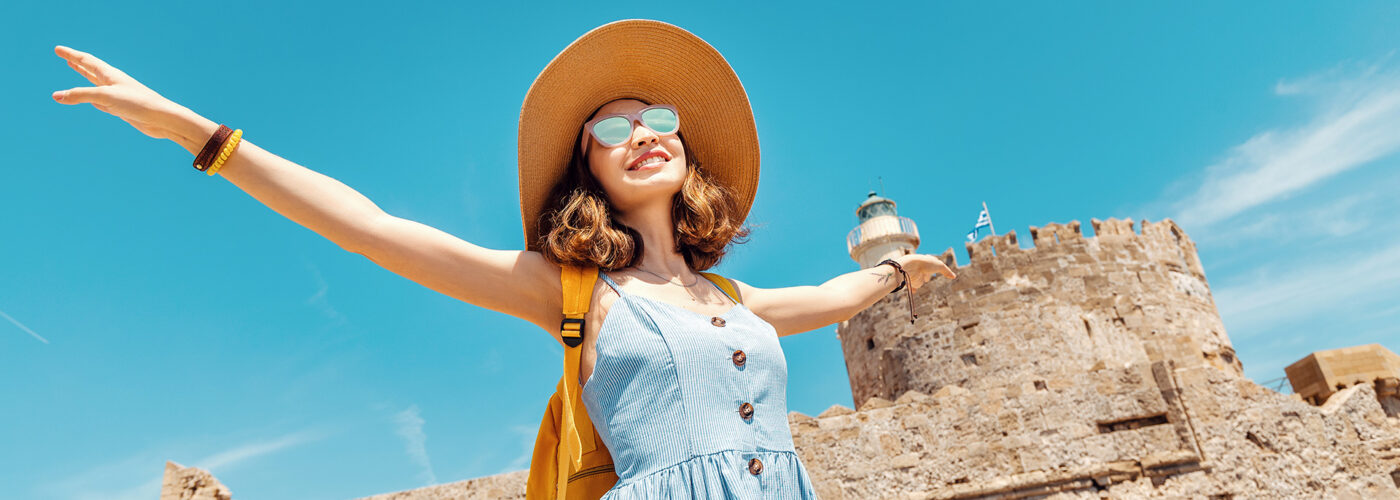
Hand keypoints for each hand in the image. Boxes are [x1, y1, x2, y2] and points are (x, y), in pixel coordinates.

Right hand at [50, 45, 196, 142]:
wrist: (161, 119)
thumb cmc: (137, 103)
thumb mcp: (104, 97)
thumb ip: (80, 95)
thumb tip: (56, 96)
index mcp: (110, 74)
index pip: (86, 60)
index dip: (71, 54)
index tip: (57, 49)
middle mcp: (113, 82)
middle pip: (89, 69)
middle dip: (76, 61)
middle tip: (64, 55)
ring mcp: (117, 95)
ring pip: (94, 84)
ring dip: (83, 76)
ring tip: (75, 67)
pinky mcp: (121, 108)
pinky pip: (102, 101)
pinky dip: (93, 97)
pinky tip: (93, 100)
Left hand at [895, 253, 956, 291]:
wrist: (911, 267)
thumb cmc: (926, 264)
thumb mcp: (939, 266)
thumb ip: (946, 271)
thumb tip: (954, 276)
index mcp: (926, 262)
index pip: (931, 265)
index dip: (933, 267)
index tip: (933, 267)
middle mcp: (920, 268)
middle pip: (926, 274)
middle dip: (926, 276)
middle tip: (926, 275)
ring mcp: (915, 275)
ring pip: (920, 282)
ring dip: (920, 281)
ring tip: (921, 276)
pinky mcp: (910, 281)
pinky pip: (913, 287)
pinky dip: (913, 289)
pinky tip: (914, 290)